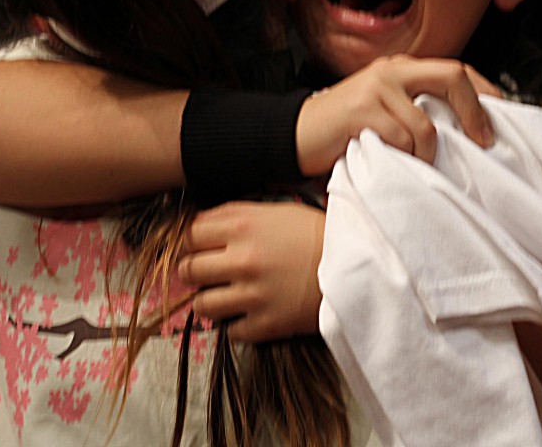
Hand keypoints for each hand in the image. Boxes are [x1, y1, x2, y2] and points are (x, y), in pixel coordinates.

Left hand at [180, 201, 323, 342]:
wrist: (353, 263)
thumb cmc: (314, 233)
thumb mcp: (274, 210)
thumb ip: (234, 214)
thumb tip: (199, 224)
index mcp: (243, 227)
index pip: (189, 235)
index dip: (188, 242)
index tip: (194, 247)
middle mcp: (242, 260)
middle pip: (189, 270)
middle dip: (193, 270)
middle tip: (205, 272)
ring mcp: (252, 295)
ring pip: (202, 305)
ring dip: (210, 300)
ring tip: (226, 294)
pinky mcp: (265, 324)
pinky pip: (230, 331)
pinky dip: (237, 323)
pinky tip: (250, 310)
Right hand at [295, 54, 497, 176]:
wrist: (296, 133)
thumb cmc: (346, 128)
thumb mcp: (386, 109)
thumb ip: (418, 108)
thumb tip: (467, 128)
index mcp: (402, 68)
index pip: (456, 68)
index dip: (484, 91)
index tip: (502, 117)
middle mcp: (393, 70)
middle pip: (452, 75)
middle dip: (474, 111)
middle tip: (482, 141)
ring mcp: (377, 87)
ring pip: (425, 124)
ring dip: (426, 153)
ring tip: (413, 163)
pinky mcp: (361, 109)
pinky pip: (400, 138)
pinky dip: (403, 157)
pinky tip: (390, 160)